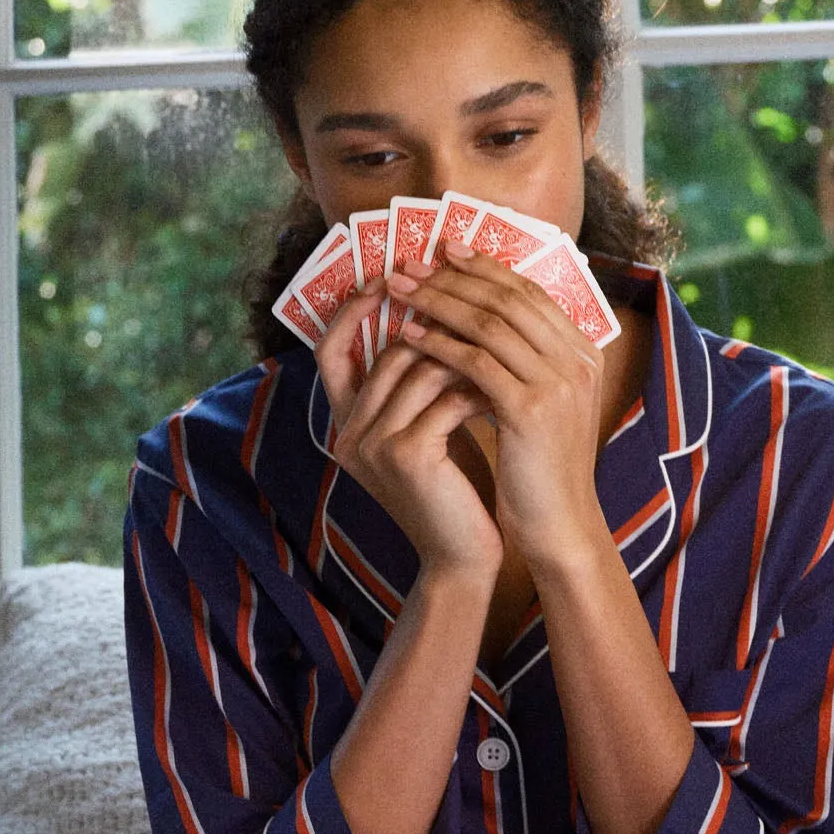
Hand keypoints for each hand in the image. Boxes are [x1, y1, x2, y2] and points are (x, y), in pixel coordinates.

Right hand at [316, 276, 501, 575]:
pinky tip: (503, 386)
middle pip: (384, 350)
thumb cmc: (454, 489)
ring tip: (498, 340)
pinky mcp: (407, 455)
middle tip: (470, 298)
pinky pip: (445, 396)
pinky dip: (476, 385)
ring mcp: (373, 445)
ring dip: (462, 350)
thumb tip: (435, 311)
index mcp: (344, 424)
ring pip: (416, 366)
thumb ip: (417, 382)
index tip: (389, 276)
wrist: (462, 557)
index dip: (352, 310)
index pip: (330, 350)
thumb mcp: (427, 428)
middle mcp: (347, 433)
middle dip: (430, 320)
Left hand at [387, 246, 609, 565]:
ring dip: (438, 300)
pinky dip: (439, 343)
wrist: (560, 525)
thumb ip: (524, 364)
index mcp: (584, 353)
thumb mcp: (540, 407)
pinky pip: (476, 361)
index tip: (446, 250)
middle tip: (411, 261)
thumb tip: (478, 324)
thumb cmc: (540, 471)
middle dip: (455, 275)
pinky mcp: (531, 408)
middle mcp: (577, 360)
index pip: (530, 292)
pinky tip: (409, 335)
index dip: (485, 267)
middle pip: (509, 298)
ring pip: (489, 323)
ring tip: (400, 290)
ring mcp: (558, 382)